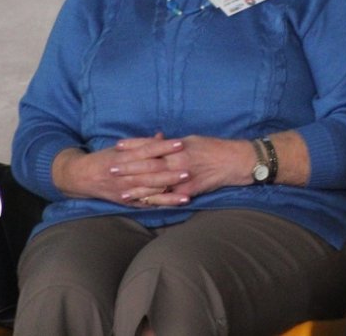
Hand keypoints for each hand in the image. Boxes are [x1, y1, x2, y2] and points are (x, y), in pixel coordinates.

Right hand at [51, 135, 188, 205]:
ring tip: (187, 193)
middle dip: (171, 172)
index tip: (181, 143)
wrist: (82, 177)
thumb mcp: (121, 148)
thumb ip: (142, 143)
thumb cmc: (105, 159)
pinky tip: (174, 205)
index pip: (148, 150)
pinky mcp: (127, 201)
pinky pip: (146, 203)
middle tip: (189, 170)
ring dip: (169, 193)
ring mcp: (126, 190)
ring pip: (150, 191)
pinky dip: (160, 205)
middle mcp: (125, 174)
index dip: (165, 147)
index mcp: (124, 156)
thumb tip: (162, 135)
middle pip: (151, 172)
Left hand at [117, 134, 254, 204]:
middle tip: (110, 168)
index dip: (133, 145)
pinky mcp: (189, 191)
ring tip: (121, 191)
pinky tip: (144, 205)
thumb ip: (173, 143)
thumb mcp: (192, 140)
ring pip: (156, 183)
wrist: (235, 161)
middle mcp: (178, 160)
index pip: (150, 144)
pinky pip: (169, 198)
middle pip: (148, 163)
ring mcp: (183, 177)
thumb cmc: (214, 148)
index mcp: (177, 145)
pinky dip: (156, 201)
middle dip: (129, 167)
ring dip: (137, 187)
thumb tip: (158, 140)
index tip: (117, 146)